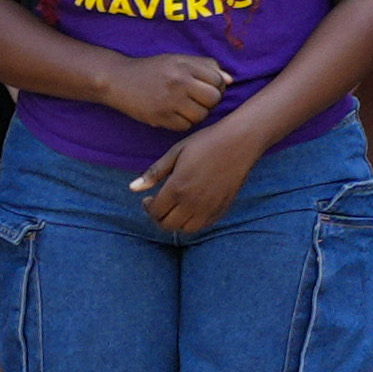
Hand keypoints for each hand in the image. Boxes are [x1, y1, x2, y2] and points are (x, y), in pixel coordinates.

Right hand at [97, 51, 231, 133]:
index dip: (218, 86)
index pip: (219, 81)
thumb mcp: (178, 59)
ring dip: (198, 113)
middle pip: (214, 99)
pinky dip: (184, 122)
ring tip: (188, 107)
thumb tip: (231, 80)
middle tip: (200, 99)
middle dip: (211, 101)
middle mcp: (178, 82)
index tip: (208, 88)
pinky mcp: (159, 118)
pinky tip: (176, 114)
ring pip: (201, 115)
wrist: (119, 80)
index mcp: (185, 66)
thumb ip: (205, 66)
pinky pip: (185, 126)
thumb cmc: (153, 69)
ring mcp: (169, 102)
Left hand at [128, 125, 267, 231]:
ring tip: (176, 207)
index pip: (155, 212)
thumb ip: (154, 173)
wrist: (240, 142)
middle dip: (159, 217)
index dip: (148, 207)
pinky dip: (194, 221)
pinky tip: (192, 207)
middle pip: (167, 224)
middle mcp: (192, 202)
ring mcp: (209, 207)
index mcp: (177, 188)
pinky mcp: (222, 208)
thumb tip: (132, 188)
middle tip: (160, 204)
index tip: (148, 198)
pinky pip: (203, 225)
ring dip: (176, 221)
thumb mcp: (176, 152)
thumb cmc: (206, 143)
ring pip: (185, 229)